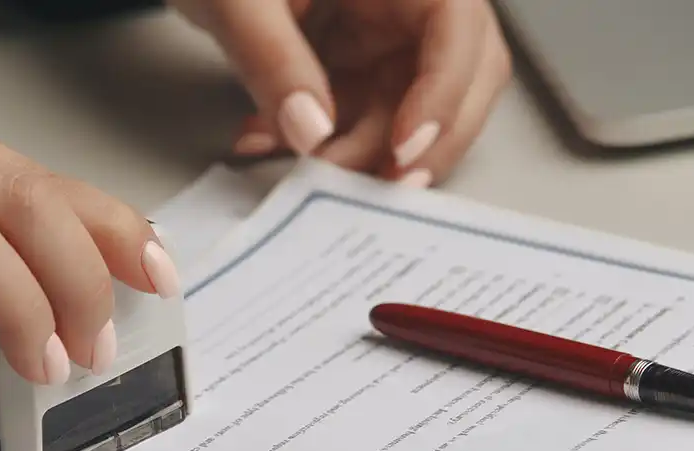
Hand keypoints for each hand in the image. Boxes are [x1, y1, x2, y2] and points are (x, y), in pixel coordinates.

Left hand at [170, 0, 511, 185]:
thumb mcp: (234, 1)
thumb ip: (271, 58)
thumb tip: (312, 131)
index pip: (457, 22)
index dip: (443, 91)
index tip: (404, 150)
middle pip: (459, 73)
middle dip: (418, 142)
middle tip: (367, 190)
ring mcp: (385, 30)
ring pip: (409, 107)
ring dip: (360, 150)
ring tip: (297, 164)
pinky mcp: (356, 58)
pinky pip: (359, 114)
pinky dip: (321, 138)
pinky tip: (265, 138)